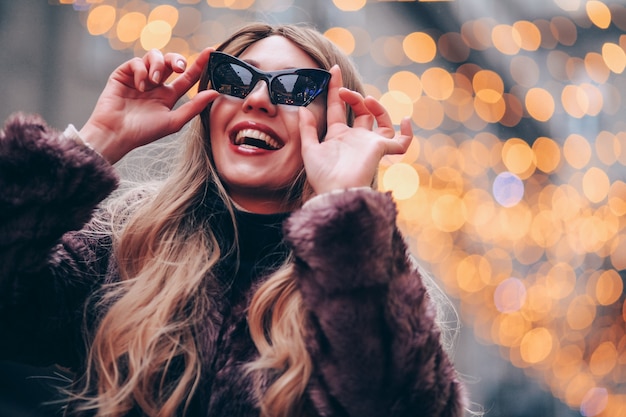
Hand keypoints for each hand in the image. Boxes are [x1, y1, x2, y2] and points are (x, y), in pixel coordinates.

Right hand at [79, 48, 219, 163]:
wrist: (115, 134)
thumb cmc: (143, 132)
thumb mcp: (174, 121)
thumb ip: (194, 107)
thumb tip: (215, 93)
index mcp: (168, 96)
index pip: (187, 77)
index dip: (199, 64)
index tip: (211, 52)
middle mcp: (155, 85)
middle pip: (171, 61)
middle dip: (177, 59)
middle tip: (179, 68)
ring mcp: (139, 78)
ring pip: (154, 56)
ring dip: (158, 65)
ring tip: (154, 81)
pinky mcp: (123, 74)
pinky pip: (136, 61)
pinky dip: (141, 71)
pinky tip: (139, 85)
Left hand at [299, 65, 412, 194]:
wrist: (336, 192)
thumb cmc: (322, 176)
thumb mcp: (309, 149)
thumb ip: (307, 128)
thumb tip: (303, 108)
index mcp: (338, 136)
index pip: (337, 107)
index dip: (336, 88)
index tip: (333, 70)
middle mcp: (355, 138)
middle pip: (360, 111)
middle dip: (353, 96)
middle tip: (344, 90)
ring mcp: (369, 143)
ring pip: (381, 120)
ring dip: (374, 107)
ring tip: (366, 100)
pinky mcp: (381, 149)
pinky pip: (401, 142)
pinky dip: (407, 133)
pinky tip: (405, 120)